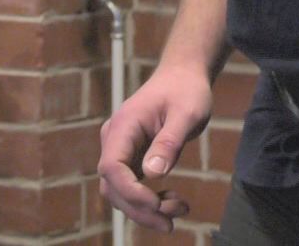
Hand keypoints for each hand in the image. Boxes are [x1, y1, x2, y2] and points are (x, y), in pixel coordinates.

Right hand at [95, 66, 213, 231]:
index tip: (156, 203)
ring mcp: (120, 148)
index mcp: (124, 125)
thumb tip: (152, 174)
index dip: (130, 191)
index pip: (112, 167)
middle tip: (171, 221)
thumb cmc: (186, 90)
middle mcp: (115, 139)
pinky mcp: (130, 156)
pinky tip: (172, 200)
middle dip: (139, 209)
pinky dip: (148, 200)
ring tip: (179, 209)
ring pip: (119, 191)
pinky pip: (131, 186)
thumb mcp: (187, 113)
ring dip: (144, 209)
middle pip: (112, 186)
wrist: (183, 76)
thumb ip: (169, 142)